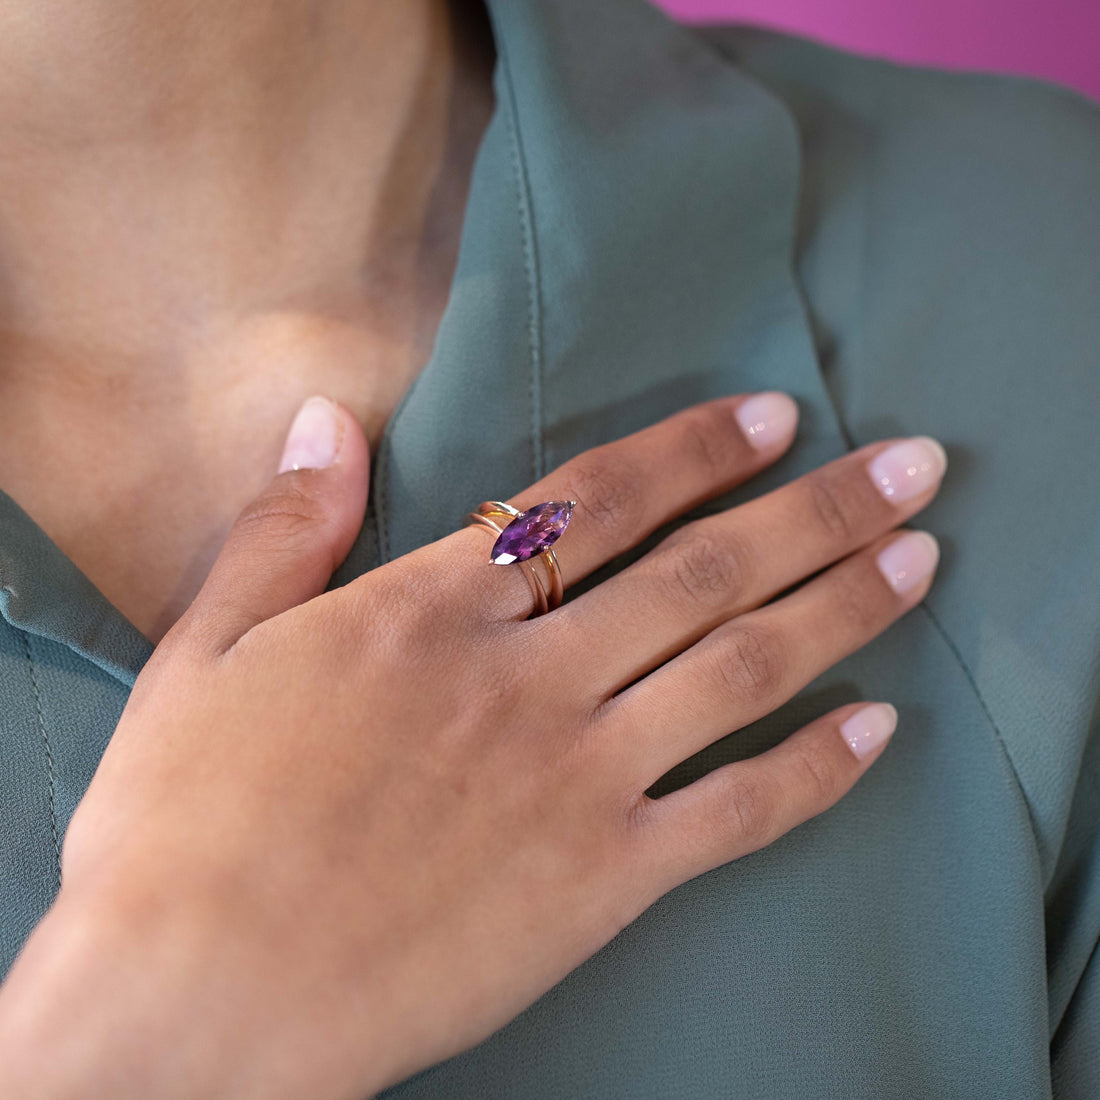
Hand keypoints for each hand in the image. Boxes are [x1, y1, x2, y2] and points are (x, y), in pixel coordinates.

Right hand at [0, 391, 944, 1098]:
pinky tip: (879, 730)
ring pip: (739, 669)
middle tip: (913, 465)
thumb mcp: (203, 653)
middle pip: (703, 569)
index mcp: (431, 610)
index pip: (595, 502)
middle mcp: (525, 678)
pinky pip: (734, 816)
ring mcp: (573, 780)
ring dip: (842, 608)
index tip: (774, 417)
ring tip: (923, 559)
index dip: (694, 451)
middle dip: (818, 509)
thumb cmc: (180, 828)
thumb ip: (283, 530)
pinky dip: (814, 770)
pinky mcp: (598, 883)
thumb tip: (325, 422)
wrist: (192, 1007)